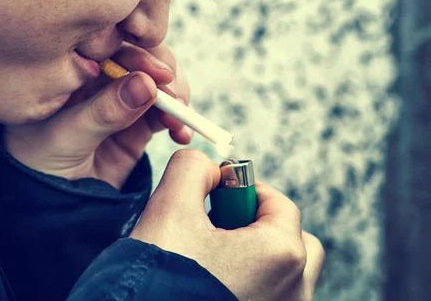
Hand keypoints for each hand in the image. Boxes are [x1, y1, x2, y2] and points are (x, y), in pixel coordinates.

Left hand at [4, 42, 192, 188]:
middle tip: (175, 97)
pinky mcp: (136, 124)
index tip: (159, 73)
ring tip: (180, 120)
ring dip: (175, 98)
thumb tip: (147, 83)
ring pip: (157, 84)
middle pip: (141, 59)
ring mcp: (120, 100)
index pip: (111, 47)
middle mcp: (99, 79)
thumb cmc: (36, 165)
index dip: (140, 54)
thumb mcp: (65, 137)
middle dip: (164, 75)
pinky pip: (164, 114)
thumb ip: (104, 112)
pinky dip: (178, 120)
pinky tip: (181, 134)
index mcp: (74, 69)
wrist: (45, 208)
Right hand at [130, 150, 324, 300]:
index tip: (216, 193)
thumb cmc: (162, 276)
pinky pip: (268, 297)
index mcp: (281, 254)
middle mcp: (294, 292)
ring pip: (281, 274)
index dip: (244, 189)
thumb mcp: (170, 206)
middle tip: (219, 227)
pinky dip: (248, 284)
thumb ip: (192, 168)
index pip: (278, 203)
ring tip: (211, 259)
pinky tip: (211, 284)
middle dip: (258, 225)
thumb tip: (208, 169)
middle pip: (290, 241)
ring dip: (253, 257)